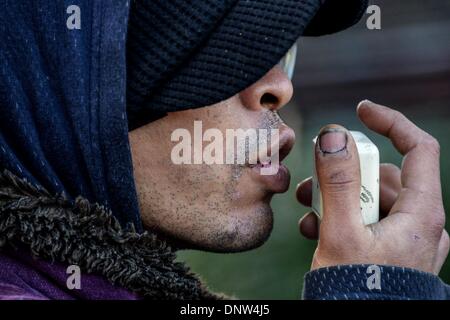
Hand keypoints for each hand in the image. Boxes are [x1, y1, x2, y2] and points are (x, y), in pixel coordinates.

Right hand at [296, 100, 448, 274]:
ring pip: (371, 199)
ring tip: (306, 210)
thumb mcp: (341, 233)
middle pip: (384, 176)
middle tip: (311, 182)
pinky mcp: (389, 252)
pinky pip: (367, 221)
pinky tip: (315, 230)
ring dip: (336, 198)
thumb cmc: (359, 292)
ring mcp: (405, 239)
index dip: (391, 122)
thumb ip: (337, 181)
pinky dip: (341, 219)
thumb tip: (334, 134)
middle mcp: (419, 223)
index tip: (361, 110)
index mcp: (421, 213)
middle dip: (344, 174)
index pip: (418, 148)